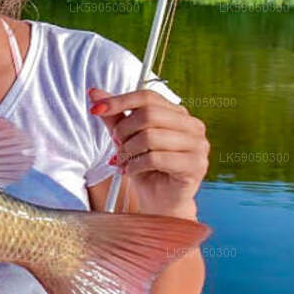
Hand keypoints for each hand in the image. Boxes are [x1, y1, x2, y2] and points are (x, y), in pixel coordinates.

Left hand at [89, 87, 208, 218]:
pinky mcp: (196, 165)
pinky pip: (157, 158)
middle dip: (123, 130)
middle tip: (116, 145)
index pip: (148, 97)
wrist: (160, 201)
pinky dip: (136, 164)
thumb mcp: (126, 138)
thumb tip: (94, 92)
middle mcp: (192, 125)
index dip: (119, 101)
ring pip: (151, 136)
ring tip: (121, 160)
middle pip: (149, 114)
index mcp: (178, 113)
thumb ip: (114, 115)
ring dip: (128, 150)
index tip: (95, 109)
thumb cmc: (146, 168)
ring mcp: (198, 145)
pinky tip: (130, 170)